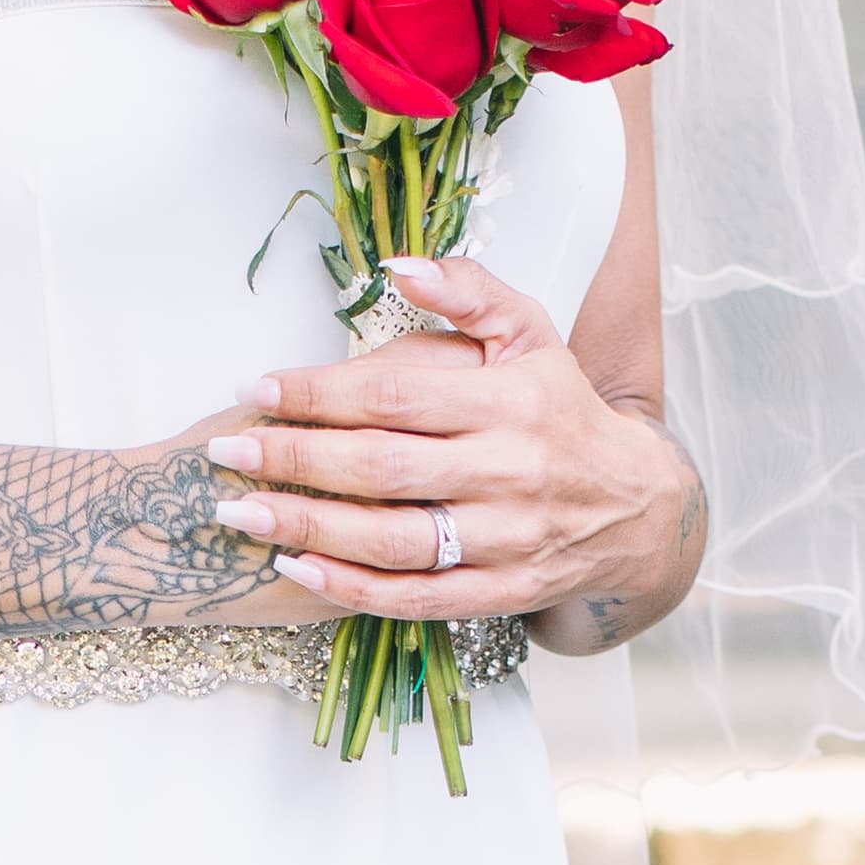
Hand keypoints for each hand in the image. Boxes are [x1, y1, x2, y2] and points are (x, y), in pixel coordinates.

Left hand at [197, 249, 701, 644]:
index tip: (255, 388)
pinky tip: (296, 566)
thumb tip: (397, 266)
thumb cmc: (561, 411)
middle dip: (295, 459)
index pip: (397, 395)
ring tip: (239, 512)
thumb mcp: (532, 335)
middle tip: (226, 450)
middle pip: (383, 468)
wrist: (637, 509)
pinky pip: (415, 598)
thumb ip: (469, 291)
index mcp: (512, 401)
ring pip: (392, 540)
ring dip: (307, 528)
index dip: (319, 392)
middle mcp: (511, 473)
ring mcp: (507, 541)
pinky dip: (351, 588)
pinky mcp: (501, 594)